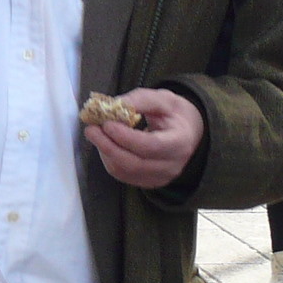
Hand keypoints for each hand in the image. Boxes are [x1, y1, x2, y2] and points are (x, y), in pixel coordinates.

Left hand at [84, 88, 204, 188]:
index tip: (107, 124)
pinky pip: (123, 175)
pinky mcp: (148, 183)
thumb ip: (141, 100)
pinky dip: (110, 159)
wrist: (191, 135)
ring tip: (96, 134)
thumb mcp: (165, 100)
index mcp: (180, 143)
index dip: (126, 137)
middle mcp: (171, 166)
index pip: (150, 146)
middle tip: (91, 129)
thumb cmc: (177, 116)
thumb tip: (114, 105)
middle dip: (108, 146)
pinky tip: (106, 144)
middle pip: (134, 163)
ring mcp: (159, 178)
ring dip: (106, 152)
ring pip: (125, 171)